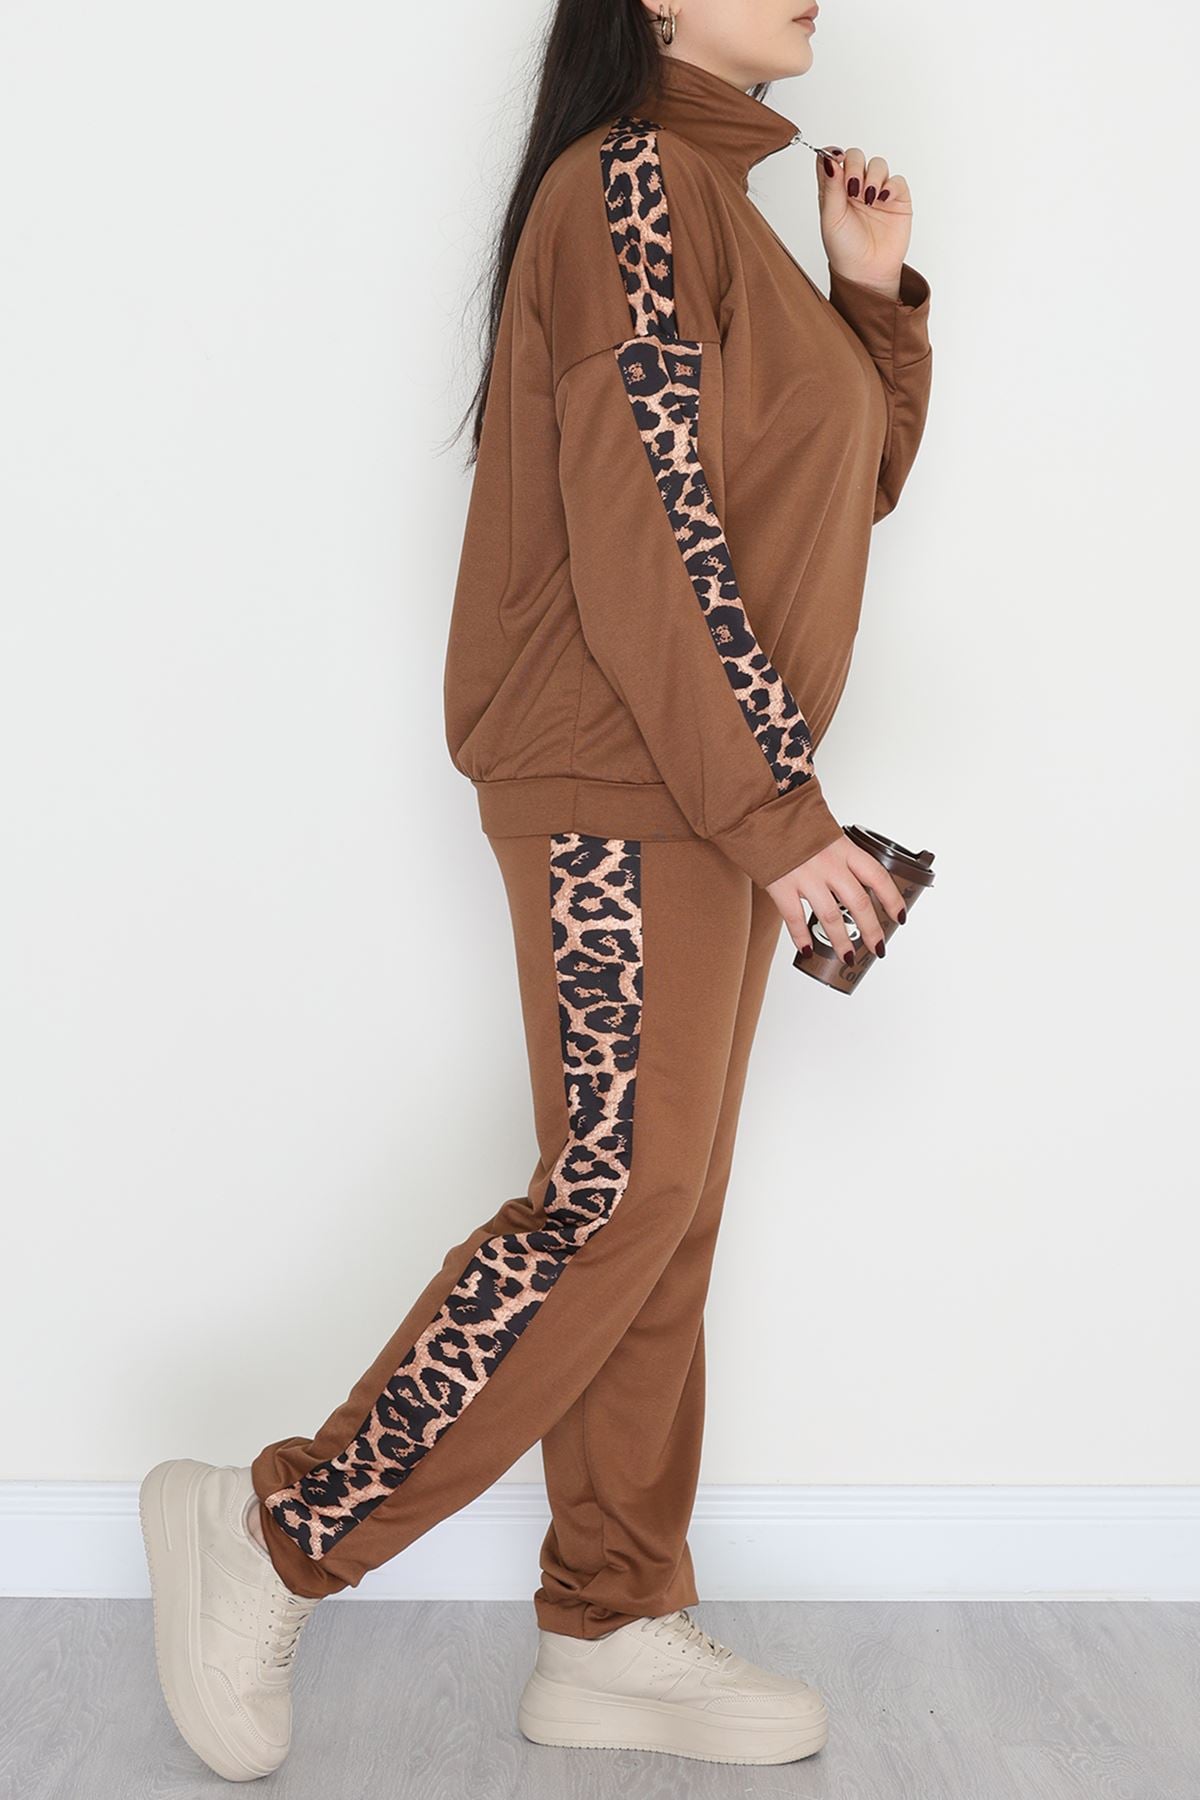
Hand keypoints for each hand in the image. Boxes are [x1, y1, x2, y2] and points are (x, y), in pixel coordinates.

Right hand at [766, 832, 907, 962]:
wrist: (758, 808)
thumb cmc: (791, 818)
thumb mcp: (824, 830)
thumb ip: (837, 852)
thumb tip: (847, 873)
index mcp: (843, 848)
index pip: (878, 877)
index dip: (892, 899)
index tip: (899, 916)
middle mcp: (829, 864)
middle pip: (858, 904)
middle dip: (871, 930)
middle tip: (877, 947)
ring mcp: (805, 876)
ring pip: (830, 917)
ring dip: (840, 940)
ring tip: (846, 956)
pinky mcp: (781, 885)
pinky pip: (794, 918)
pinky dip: (801, 937)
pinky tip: (807, 949)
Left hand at [814, 144, 912, 293]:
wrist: (866, 272)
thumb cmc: (844, 249)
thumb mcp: (830, 218)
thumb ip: (830, 187)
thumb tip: (829, 159)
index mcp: (835, 190)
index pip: (832, 159)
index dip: (832, 154)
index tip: (834, 160)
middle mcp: (855, 187)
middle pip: (856, 156)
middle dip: (855, 166)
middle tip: (852, 188)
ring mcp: (877, 191)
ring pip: (877, 164)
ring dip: (872, 177)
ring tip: (868, 199)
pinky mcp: (896, 199)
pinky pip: (896, 180)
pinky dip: (890, 185)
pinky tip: (882, 198)